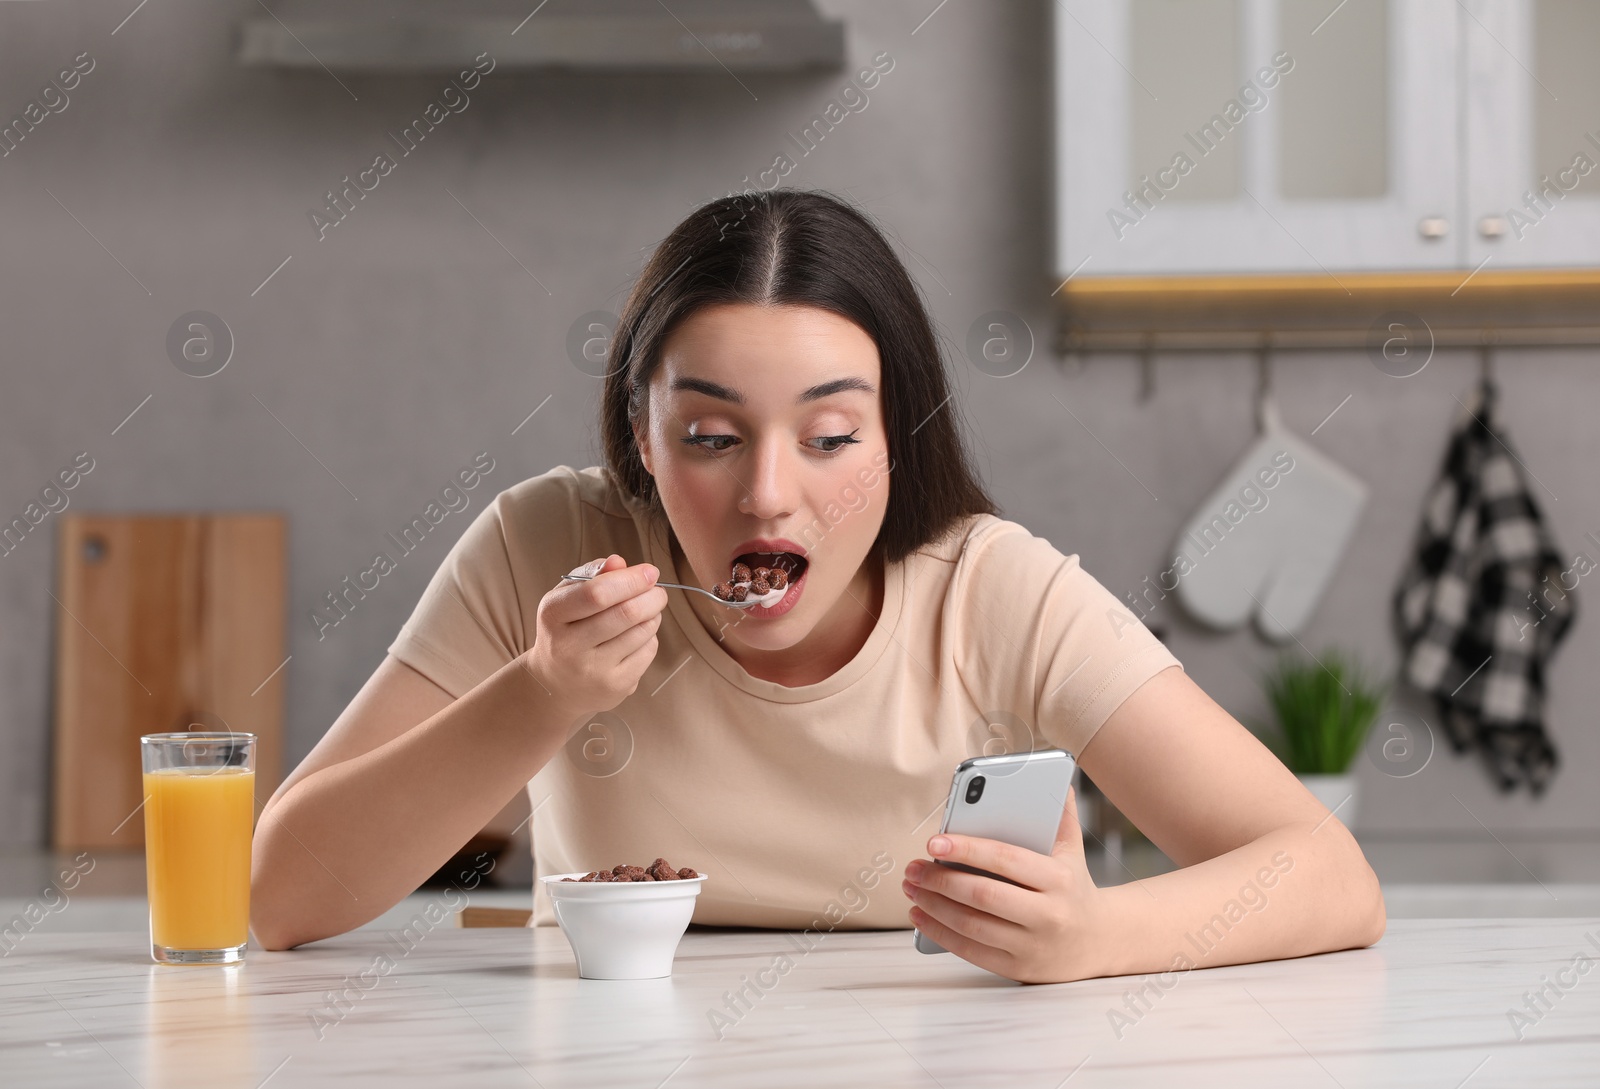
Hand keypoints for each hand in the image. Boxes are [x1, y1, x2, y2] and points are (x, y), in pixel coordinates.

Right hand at [524, 554, 666, 717]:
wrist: (555, 684)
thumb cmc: (565, 629)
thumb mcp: (567, 597)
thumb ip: (592, 575)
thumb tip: (619, 562)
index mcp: (553, 615)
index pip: (596, 593)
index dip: (630, 580)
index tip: (650, 572)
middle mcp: (569, 647)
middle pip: (626, 614)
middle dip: (652, 596)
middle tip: (658, 591)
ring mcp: (592, 671)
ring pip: (642, 632)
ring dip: (653, 615)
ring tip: (646, 612)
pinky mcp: (614, 687)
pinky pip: (647, 652)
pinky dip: (650, 637)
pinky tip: (637, 636)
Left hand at [902, 786, 1106, 983]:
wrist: (1099, 942)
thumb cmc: (1074, 886)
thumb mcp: (1072, 849)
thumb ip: (1060, 813)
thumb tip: (1053, 777)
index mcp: (1058, 879)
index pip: (1006, 860)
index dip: (967, 849)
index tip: (934, 842)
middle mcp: (1048, 915)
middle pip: (983, 895)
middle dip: (941, 879)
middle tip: (913, 867)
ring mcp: (1032, 945)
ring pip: (972, 925)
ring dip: (934, 905)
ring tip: (912, 886)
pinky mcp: (1018, 968)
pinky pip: (971, 950)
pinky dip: (940, 933)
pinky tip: (921, 915)